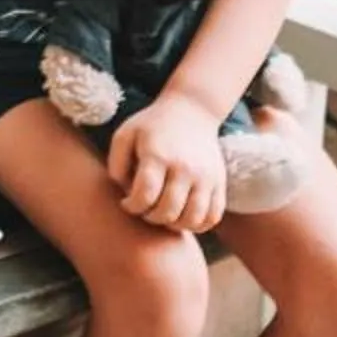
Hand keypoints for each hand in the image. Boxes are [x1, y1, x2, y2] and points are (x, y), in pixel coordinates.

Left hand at [108, 92, 225, 234]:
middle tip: (145, 208)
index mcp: (158, 155)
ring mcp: (206, 177)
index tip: (127, 202)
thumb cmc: (152, 126)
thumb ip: (116, 165)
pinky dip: (197, 225)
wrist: (192, 111)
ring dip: (173, 225)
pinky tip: (182, 216)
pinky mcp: (219, 183)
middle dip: (150, 217)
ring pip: (192, 220)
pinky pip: (212, 217)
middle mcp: (185, 168)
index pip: (144, 195)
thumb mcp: (125, 135)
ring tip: (163, 213)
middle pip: (167, 212)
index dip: (131, 207)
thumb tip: (125, 194)